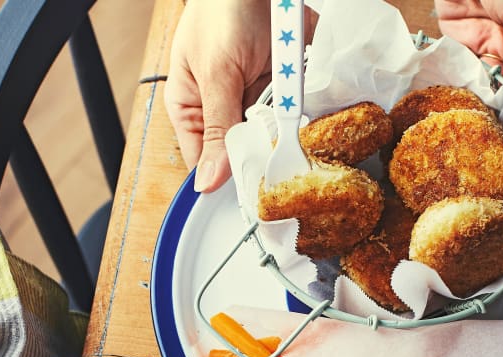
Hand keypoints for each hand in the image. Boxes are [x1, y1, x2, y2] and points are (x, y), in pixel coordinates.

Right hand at [164, 0, 318, 192]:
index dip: (227, 180)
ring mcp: (254, 98)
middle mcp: (223, 109)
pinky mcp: (282, 87)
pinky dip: (305, 113)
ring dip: (288, 133)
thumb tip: (205, 184)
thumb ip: (217, 129)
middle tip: (283, 158)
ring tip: (298, 128)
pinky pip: (296, 113)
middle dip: (265, 154)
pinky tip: (310, 110)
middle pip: (243, 152)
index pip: (206, 163)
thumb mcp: (217, 74)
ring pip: (272, 136)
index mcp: (192, 110)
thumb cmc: (223, 12)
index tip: (254, 192)